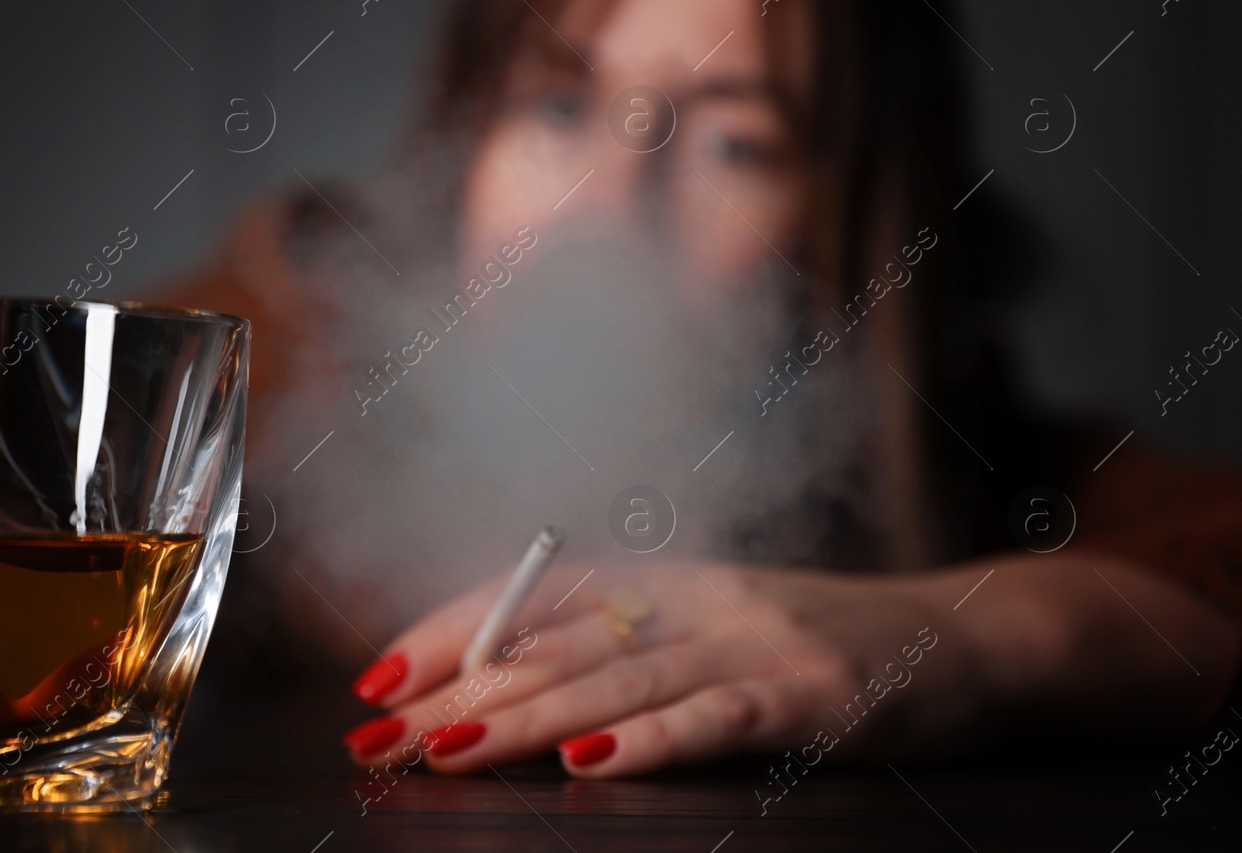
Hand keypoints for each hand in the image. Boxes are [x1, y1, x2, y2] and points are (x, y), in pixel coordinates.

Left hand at [341, 556, 1238, 778]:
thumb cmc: (821, 646)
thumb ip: (625, 648)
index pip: (530, 594)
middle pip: (556, 642)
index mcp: (663, 578)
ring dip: (524, 715)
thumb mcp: (714, 630)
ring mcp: (753, 641)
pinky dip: (650, 740)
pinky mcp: (809, 694)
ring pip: (618, 677)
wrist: (964, 638)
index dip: (449, 632)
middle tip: (378, 734)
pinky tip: (591, 763)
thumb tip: (509, 691)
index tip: (375, 680)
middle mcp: (696, 597)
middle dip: (457, 691)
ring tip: (446, 746)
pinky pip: (716, 717)